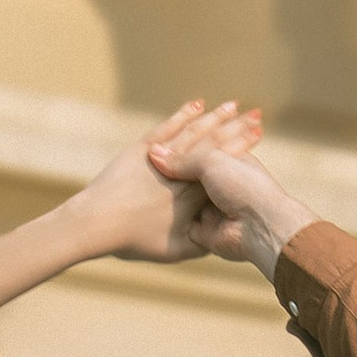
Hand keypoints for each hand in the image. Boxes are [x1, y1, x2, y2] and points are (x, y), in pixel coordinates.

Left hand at [64, 99, 260, 264]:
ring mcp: (163, 157)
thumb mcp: (175, 251)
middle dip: (237, 127)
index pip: (227, 167)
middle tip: (257, 114)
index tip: (260, 137)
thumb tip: (220, 237)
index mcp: (194, 194)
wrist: (97, 224)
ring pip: (195, 132)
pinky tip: (197, 104)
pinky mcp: (143, 149)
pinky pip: (168, 128)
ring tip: (233, 105)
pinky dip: (182, 115)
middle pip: (215, 144)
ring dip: (215, 117)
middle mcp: (182, 172)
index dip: (245, 149)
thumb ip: (202, 244)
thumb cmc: (134, 241)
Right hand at [144, 115, 314, 276]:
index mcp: (229, 161)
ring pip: (183, 198)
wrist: (258, 226)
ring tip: (142, 182)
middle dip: (171, 171)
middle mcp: (221, 185)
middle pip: (190, 174)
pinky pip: (181, 222)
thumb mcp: (211, 160)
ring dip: (167, 193)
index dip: (183, 142)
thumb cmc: (242, 185)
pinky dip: (167, 217)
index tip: (158, 140)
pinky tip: (148, 208)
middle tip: (146, 160)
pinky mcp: (203, 230)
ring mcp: (212, 208)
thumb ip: (183, 157)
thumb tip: (153, 154)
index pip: (203, 146)